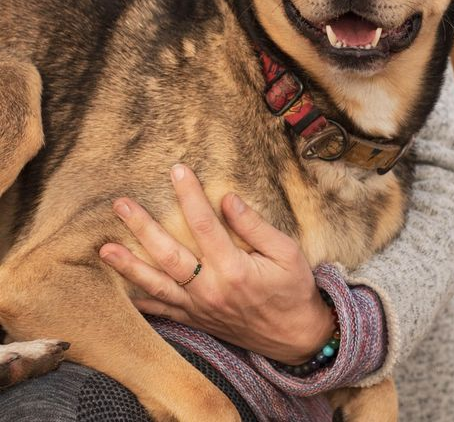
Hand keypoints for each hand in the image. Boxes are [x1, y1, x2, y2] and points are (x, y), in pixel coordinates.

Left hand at [99, 164, 334, 364]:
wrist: (295, 337)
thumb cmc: (294, 290)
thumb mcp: (287, 253)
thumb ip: (255, 227)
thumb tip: (228, 199)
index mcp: (234, 269)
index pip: (204, 224)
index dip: (189, 195)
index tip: (178, 171)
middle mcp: (210, 290)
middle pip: (168, 254)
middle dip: (142, 227)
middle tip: (121, 205)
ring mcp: (200, 308)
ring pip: (157, 285)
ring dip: (129, 266)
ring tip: (105, 250)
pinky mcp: (197, 320)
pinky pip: (163, 313)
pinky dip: (142, 303)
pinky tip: (124, 291)